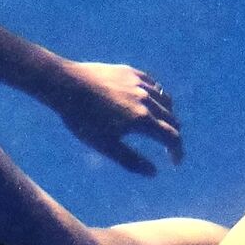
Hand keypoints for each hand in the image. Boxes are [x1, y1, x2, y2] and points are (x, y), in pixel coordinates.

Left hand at [53, 59, 181, 177]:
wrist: (67, 85)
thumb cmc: (83, 119)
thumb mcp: (105, 146)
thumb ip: (131, 160)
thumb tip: (154, 173)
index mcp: (142, 119)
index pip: (172, 137)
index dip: (177, 151)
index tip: (175, 162)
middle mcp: (146, 99)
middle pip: (172, 119)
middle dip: (173, 135)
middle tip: (168, 147)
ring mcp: (139, 83)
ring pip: (165, 100)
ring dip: (168, 116)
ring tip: (162, 125)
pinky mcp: (130, 72)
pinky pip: (153, 85)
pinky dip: (158, 96)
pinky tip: (151, 102)